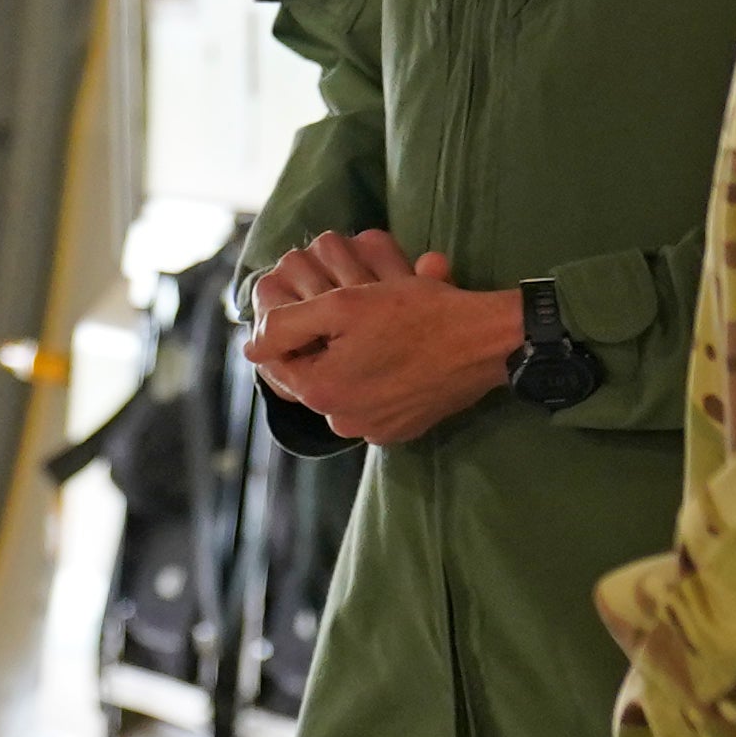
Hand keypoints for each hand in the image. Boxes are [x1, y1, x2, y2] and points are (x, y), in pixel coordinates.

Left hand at [235, 232, 520, 444]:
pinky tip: (391, 354)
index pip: (276, 362)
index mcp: (322, 392)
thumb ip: (286, 325)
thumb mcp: (342, 304)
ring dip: (346, 363)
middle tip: (347, 318)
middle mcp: (343, 421)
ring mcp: (374, 430)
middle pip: (310, 377)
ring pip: (340, 390)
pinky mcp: (401, 432)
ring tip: (372, 332)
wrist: (485, 341)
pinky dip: (372, 381)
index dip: (286, 331)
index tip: (308, 309)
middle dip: (319, 347)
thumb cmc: (416, 313)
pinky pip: (370, 404)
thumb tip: (250, 346)